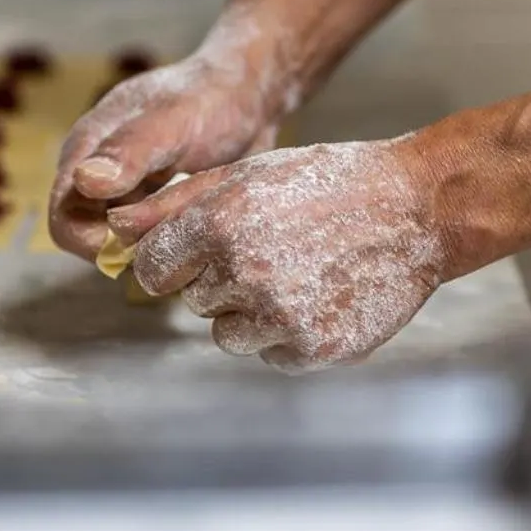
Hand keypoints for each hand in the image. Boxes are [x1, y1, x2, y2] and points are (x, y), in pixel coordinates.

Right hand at [49, 46, 284, 261]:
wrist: (247, 92)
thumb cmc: (209, 97)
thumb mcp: (171, 120)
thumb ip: (129, 150)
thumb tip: (84, 182)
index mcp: (86, 151)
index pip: (64, 221)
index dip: (94, 242)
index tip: (143, 241)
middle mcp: (98, 176)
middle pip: (92, 239)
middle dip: (130, 248)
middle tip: (180, 235)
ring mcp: (127, 192)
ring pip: (124, 243)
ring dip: (155, 246)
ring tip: (194, 227)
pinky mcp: (153, 203)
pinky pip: (151, 237)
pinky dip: (172, 240)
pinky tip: (200, 227)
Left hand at [107, 137, 448, 371]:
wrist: (416, 210)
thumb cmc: (327, 184)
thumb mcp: (249, 175)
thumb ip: (175, 205)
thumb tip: (113, 228)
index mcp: (219, 224)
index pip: (154, 268)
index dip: (177, 259)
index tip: (206, 250)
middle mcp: (243, 274)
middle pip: (192, 299)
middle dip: (219, 280)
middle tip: (273, 249)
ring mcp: (279, 317)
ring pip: (227, 333)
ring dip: (250, 312)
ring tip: (298, 273)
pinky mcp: (312, 349)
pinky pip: (271, 354)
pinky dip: (289, 334)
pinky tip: (321, 297)